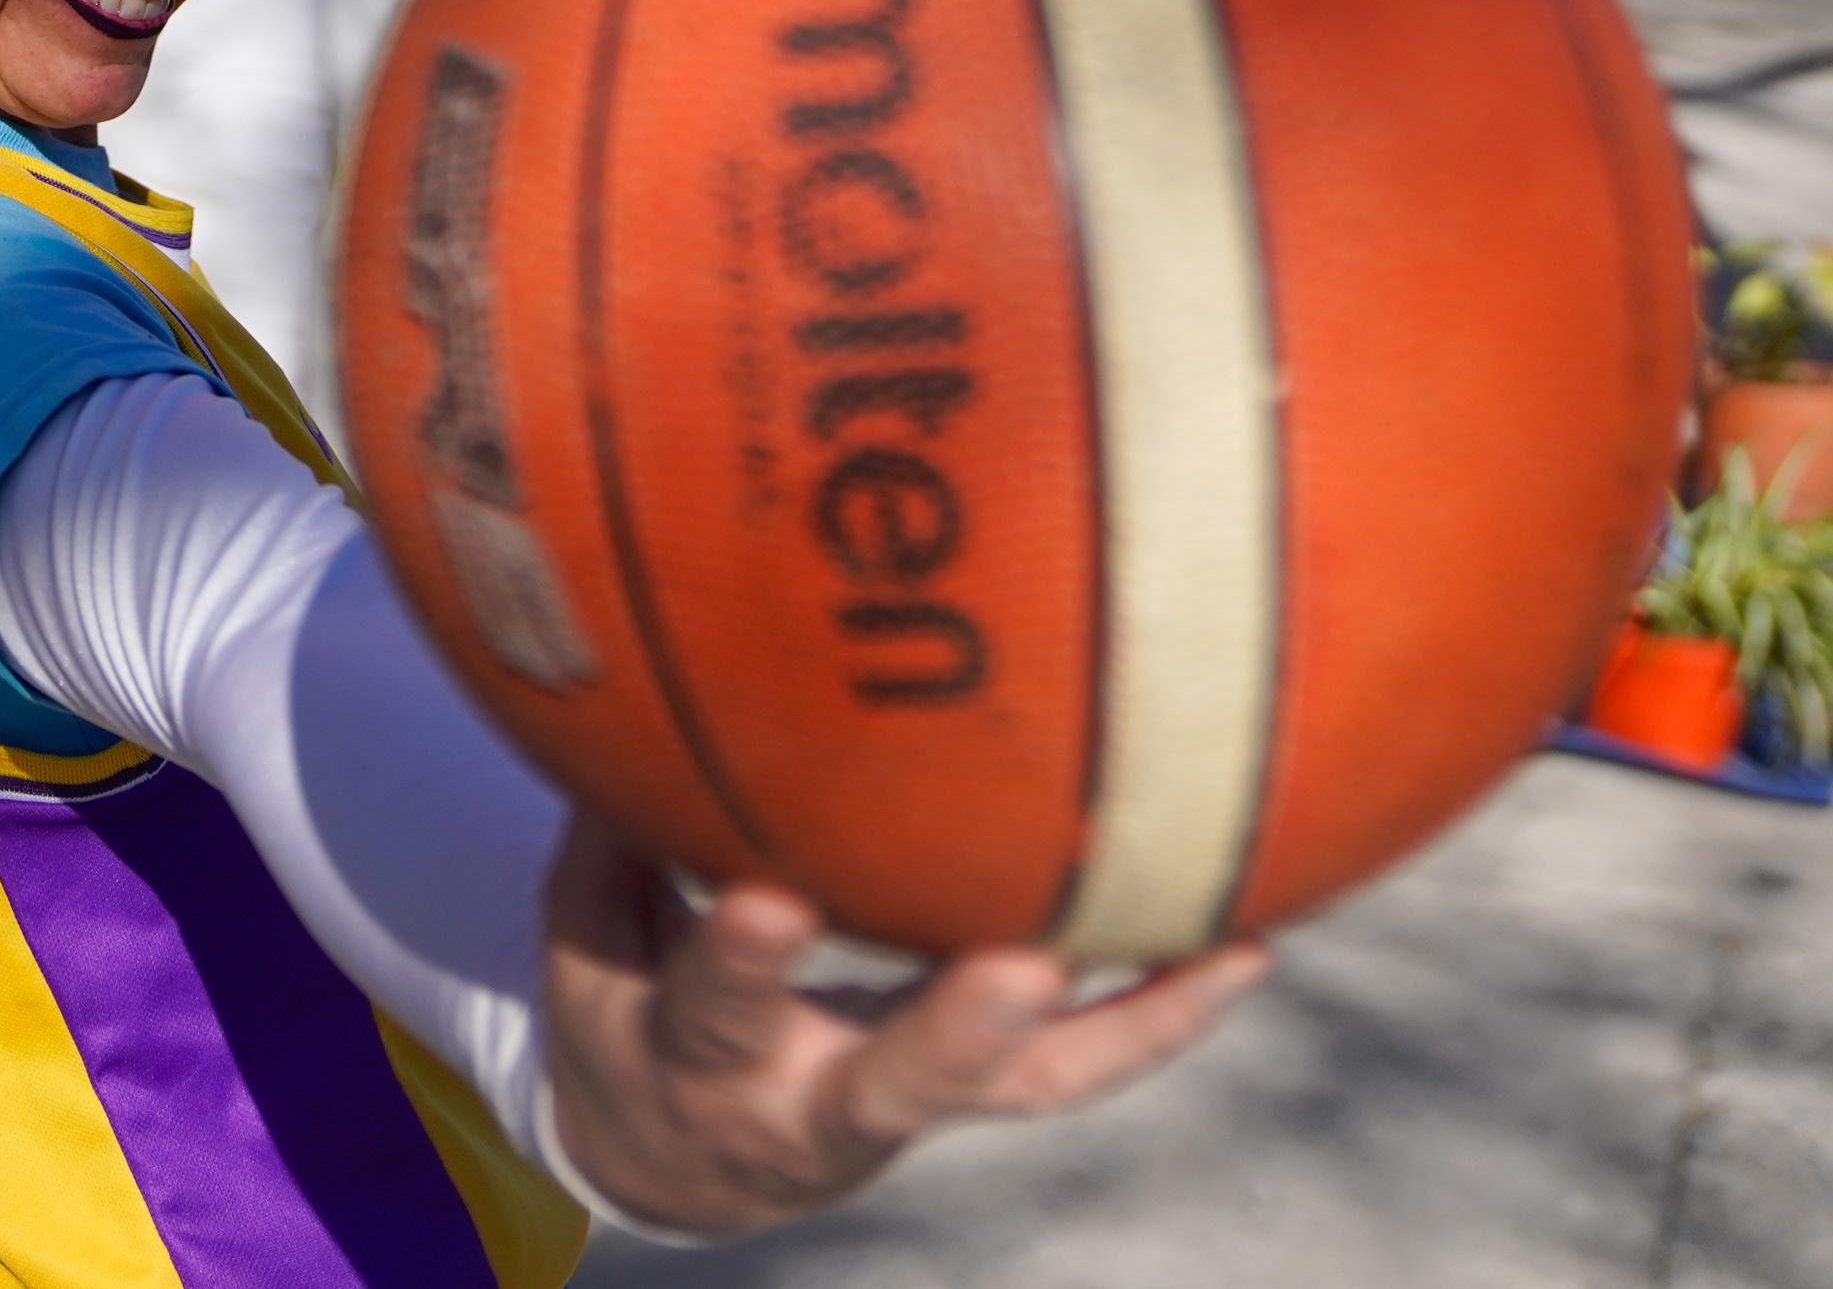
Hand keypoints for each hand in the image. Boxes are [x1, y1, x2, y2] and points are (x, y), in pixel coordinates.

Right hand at [539, 816, 1266, 1238]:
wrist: (679, 1166)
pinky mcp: (981, 1099)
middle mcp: (819, 1107)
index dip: (744, 962)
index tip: (770, 895)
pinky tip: (1243, 944)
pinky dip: (1162, 1012)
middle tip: (1026, 969)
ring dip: (1130, 1026)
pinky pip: (1081, 1066)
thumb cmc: (629, 1013)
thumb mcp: (589, 940)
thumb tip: (623, 667)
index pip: (719, 1014)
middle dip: (960, 1032)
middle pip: (900, 1088)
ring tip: (1229, 949)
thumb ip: (613, 828)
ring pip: (1029, 1087)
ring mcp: (913, 1109)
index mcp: (703, 1064)